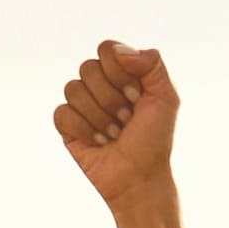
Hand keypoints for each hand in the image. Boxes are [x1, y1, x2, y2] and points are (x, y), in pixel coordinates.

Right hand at [53, 39, 178, 211]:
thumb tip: (117, 52)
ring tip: (114, 134)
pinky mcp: (67, 125)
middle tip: (127, 119)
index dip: (120, 73)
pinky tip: (98, 143)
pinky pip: (62, 113)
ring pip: (73, 90)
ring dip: (100, 117)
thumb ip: (152, 63)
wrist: (140, 177)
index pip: (106, 50)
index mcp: (121, 72)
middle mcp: (99, 84)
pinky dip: (84, 130)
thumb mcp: (166, 97)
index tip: (137, 96)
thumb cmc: (155, 139)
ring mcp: (81, 104)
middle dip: (111, 98)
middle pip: (88, 68)